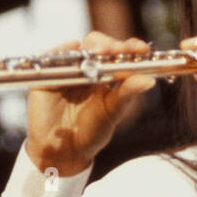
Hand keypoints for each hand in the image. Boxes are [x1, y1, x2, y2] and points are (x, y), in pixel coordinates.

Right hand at [24, 32, 156, 176]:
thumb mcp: (112, 112)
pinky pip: (52, 57)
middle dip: (112, 44)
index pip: (118, 53)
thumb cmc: (90, 132)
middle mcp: (86, 68)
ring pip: (79, 48)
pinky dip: (63, 49)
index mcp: (105, 75)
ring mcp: (66, 70)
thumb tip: (149, 80)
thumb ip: (127, 94)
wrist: (64, 152)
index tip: (142, 49)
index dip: (130, 47)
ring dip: (92, 46)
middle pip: (98, 44)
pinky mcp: (46, 76)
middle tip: (122, 50)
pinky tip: (75, 47)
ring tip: (104, 52)